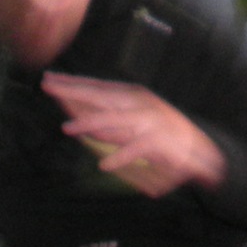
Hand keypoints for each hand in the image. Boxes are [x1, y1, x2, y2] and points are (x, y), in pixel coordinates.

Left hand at [41, 73, 223, 197]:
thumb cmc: (162, 136)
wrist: (199, 149)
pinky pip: (134, 150)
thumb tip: (74, 118)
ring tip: (67, 129)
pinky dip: (120, 158)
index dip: (73, 84)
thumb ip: (105, 123)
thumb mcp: (132, 124)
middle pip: (98, 97)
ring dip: (89, 124)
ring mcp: (147, 122)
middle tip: (47, 86)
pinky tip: (104, 166)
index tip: (50, 80)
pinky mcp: (157, 143)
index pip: (96, 88)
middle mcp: (137, 105)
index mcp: (131, 97)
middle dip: (72, 91)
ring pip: (113, 121)